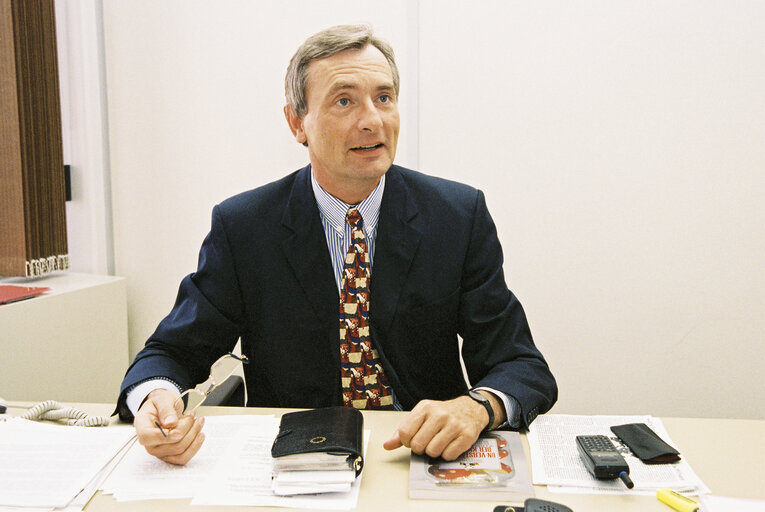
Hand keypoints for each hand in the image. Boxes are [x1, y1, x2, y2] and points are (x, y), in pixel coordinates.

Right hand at [133, 388, 205, 464]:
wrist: (165, 408)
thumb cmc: (161, 403)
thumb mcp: (163, 399)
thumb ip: (166, 410)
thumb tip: (170, 423)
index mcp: (142, 427)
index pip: (147, 438)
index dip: (164, 436)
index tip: (179, 431)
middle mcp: (149, 443)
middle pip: (171, 446)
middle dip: (187, 429)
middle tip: (192, 414)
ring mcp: (160, 452)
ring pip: (180, 452)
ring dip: (193, 436)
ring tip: (199, 421)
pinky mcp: (170, 455)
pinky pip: (183, 458)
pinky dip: (195, 446)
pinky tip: (200, 434)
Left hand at [383, 392, 501, 460]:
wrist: (470, 409)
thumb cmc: (443, 414)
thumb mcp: (421, 416)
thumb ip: (403, 431)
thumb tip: (387, 445)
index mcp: (425, 408)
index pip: (404, 433)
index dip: (407, 441)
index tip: (414, 438)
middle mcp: (439, 414)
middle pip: (418, 445)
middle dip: (421, 448)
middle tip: (428, 441)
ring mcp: (454, 425)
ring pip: (433, 452)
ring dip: (434, 452)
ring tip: (439, 442)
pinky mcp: (466, 435)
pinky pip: (448, 455)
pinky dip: (448, 454)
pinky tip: (450, 444)